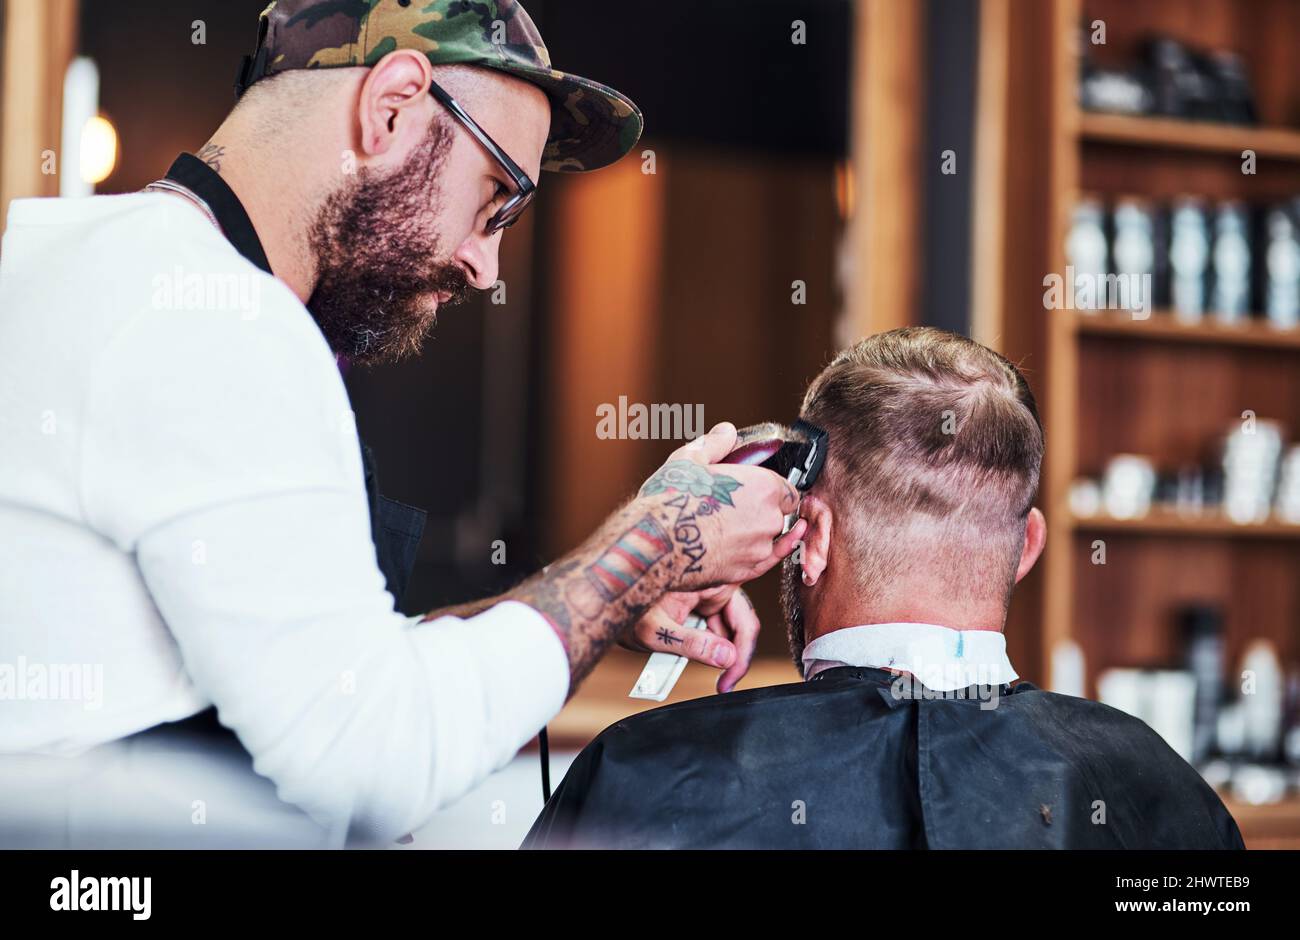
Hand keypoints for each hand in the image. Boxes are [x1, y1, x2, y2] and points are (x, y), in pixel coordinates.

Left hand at [620, 585, 760, 692]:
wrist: (602, 599)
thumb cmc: (624, 604)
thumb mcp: (655, 630)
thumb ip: (693, 644)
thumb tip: (727, 658)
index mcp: (712, 581)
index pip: (745, 621)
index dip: (742, 655)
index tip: (729, 680)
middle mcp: (714, 586)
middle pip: (739, 626)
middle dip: (730, 657)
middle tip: (721, 684)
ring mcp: (706, 595)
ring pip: (726, 630)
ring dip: (714, 652)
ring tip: (684, 664)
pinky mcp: (697, 604)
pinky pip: (710, 628)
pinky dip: (701, 645)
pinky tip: (679, 654)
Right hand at [637, 422, 805, 592]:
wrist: (655, 544)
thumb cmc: (672, 500)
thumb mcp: (690, 459)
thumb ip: (715, 444)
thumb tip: (726, 432)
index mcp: (764, 487)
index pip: (787, 490)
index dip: (772, 490)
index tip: (756, 490)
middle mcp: (769, 519)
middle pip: (778, 515)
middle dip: (762, 511)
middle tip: (734, 507)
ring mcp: (758, 548)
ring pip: (767, 539)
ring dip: (755, 534)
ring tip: (725, 528)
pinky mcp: (744, 572)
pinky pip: (764, 563)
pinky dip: (760, 555)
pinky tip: (756, 550)